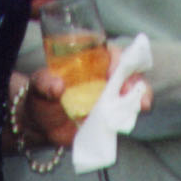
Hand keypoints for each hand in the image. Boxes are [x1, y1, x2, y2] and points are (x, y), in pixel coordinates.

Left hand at [19, 60, 151, 148]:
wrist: (41, 127)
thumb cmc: (41, 98)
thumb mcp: (38, 86)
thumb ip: (44, 83)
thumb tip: (57, 86)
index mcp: (89, 63)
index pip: (110, 53)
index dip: (117, 58)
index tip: (114, 70)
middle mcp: (103, 78)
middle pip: (128, 72)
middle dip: (135, 78)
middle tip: (131, 90)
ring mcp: (109, 98)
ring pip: (133, 91)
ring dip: (140, 95)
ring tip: (141, 104)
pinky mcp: (110, 117)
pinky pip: (126, 114)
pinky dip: (131, 115)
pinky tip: (130, 119)